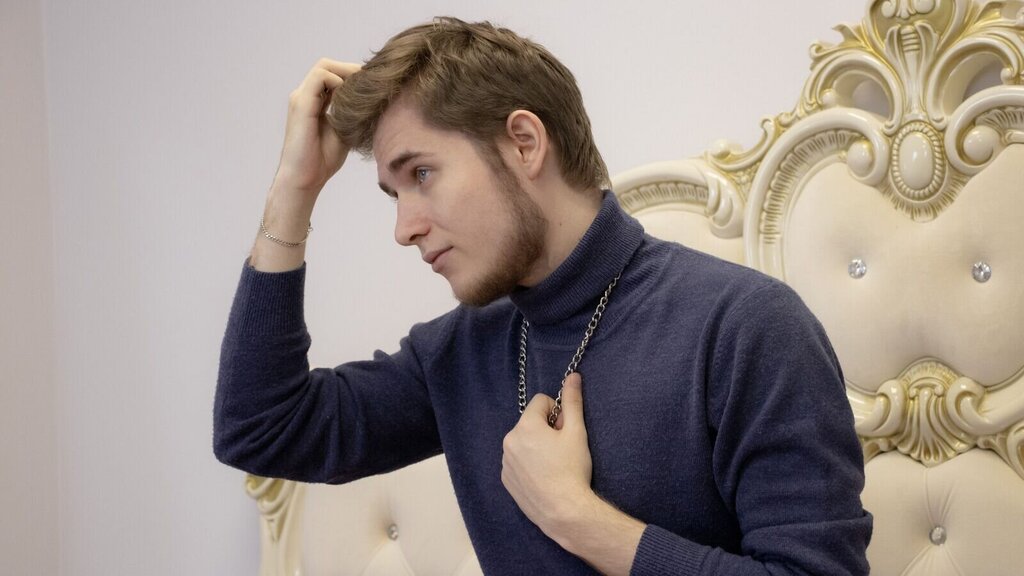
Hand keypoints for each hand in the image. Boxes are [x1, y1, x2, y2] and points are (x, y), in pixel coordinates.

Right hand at [272, 58, 360, 201]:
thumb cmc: (323, 160)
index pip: (333, 76)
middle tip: (372, 83)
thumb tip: (374, 102)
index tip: (374, 86)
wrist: (305, 178)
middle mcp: (305, 96)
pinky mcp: (301, 103)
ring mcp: (301, 97)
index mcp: (314, 102)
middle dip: (351, 70)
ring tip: (363, 89)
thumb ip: (352, 114)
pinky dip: (338, 81)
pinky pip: (321, 77)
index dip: (353, 76)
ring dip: (346, 73)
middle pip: (328, 66)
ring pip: (324, 67)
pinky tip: (350, 98)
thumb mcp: (344, 131)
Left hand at [501, 373, 593, 538]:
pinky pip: (517, 461)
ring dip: (536, 446)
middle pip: (530, 422)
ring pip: (523, 442)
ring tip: (553, 466)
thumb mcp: (576, 432)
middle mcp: (509, 441)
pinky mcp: (506, 480)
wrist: (564, 512)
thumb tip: (572, 376)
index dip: (557, 413)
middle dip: (546, 429)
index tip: (565, 430)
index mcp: (525, 426)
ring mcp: (505, 462)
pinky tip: (544, 478)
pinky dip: (528, 464)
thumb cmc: (572, 470)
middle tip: (562, 450)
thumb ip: (572, 402)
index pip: (540, 402)